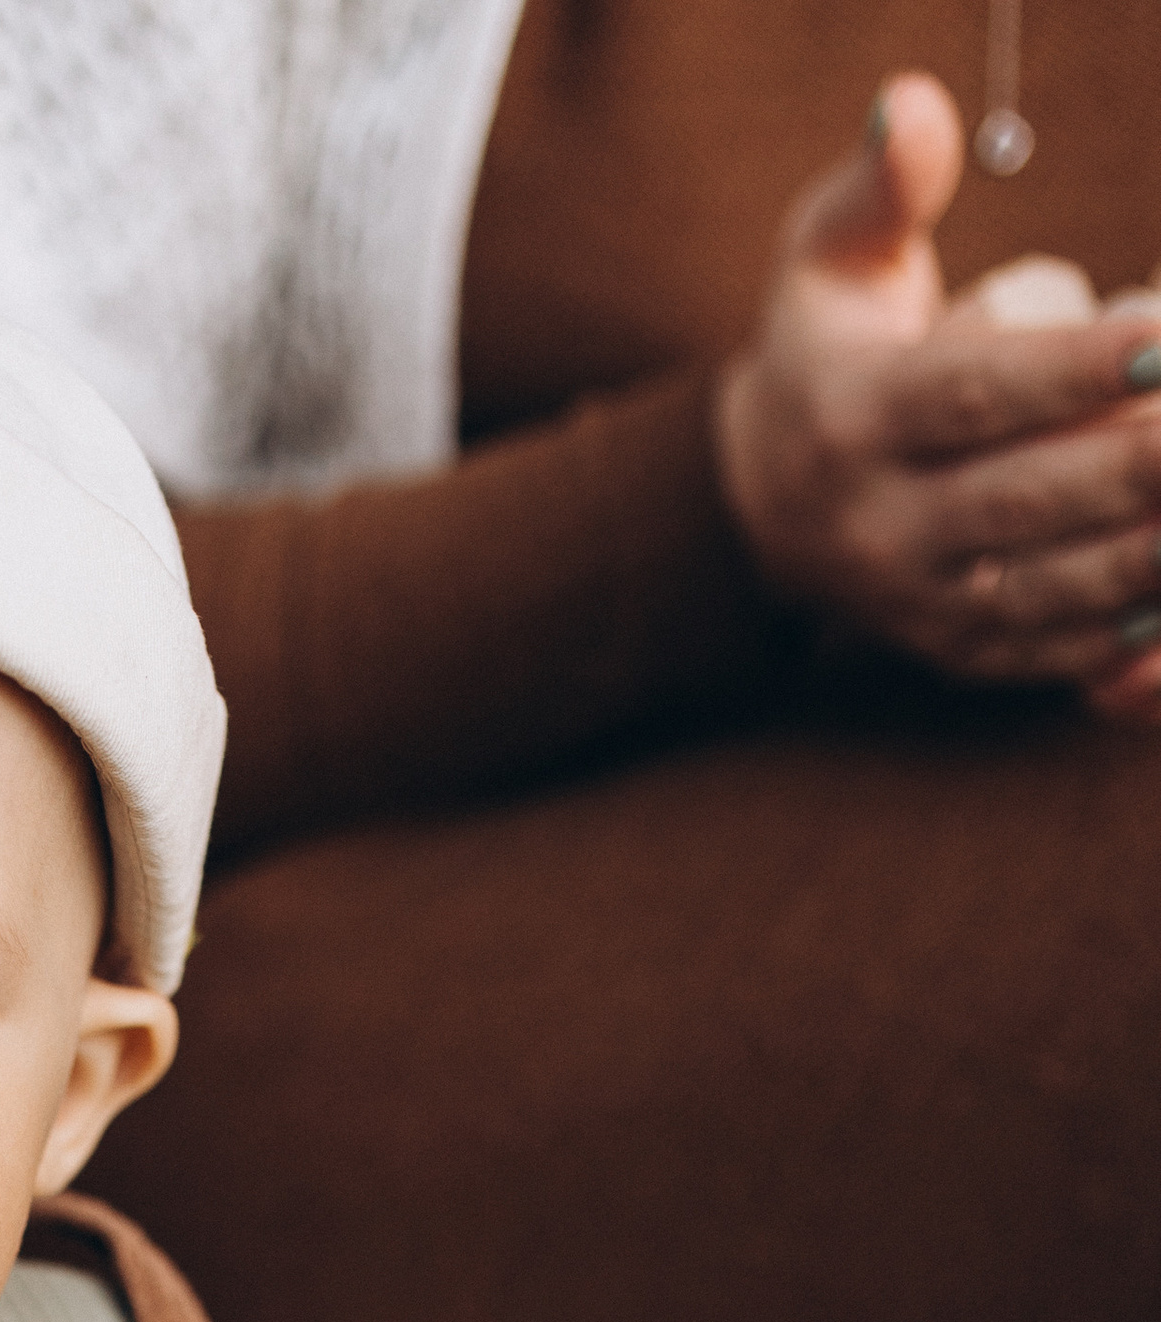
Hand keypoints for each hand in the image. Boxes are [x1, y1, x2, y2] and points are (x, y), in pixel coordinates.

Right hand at [713, 72, 1160, 716]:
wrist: (760, 499)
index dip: (1072, 368)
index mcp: (852, 416)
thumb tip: (911, 107)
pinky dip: (1117, 636)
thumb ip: (885, 185)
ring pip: (1045, 588)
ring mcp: (916, 598)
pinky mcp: (954, 646)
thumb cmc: (827, 341)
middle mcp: (877, 522)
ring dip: (1141, 557)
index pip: (973, 392)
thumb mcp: (829, 252)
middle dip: (1135, 465)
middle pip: (1023, 499)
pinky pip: (1045, 651)